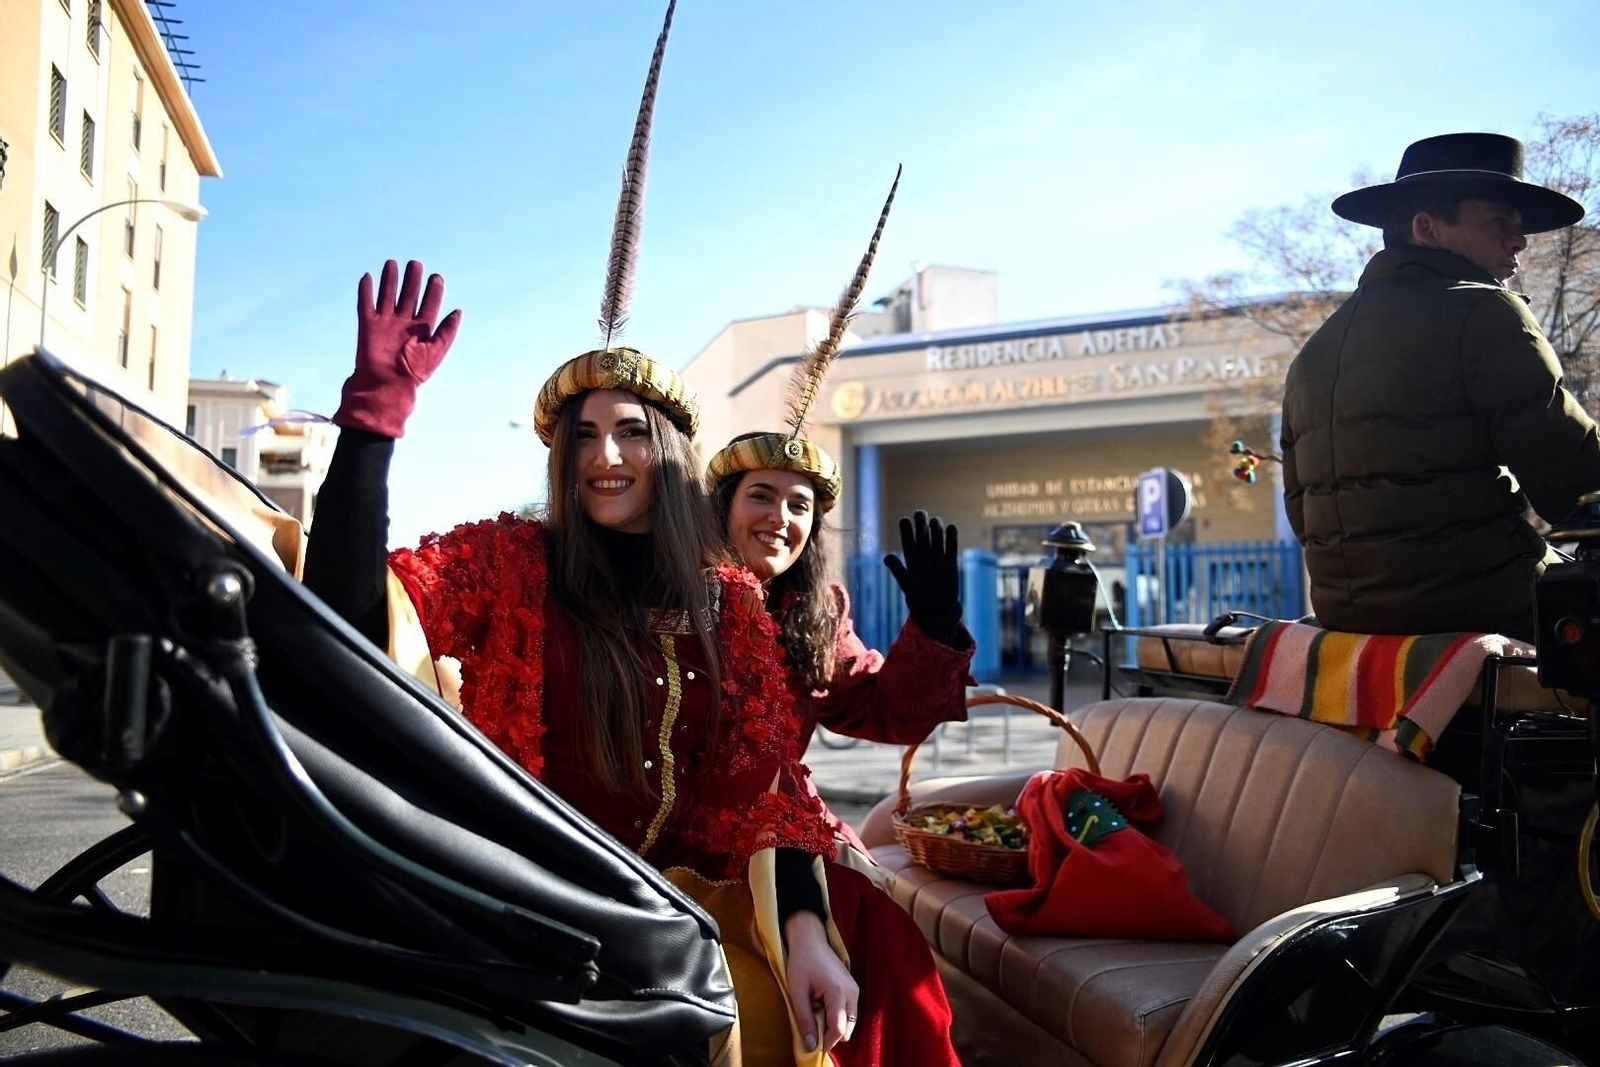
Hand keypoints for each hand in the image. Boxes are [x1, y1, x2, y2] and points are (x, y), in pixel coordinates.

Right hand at [333, 259, 461, 437]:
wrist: (386, 386)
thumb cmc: (413, 373)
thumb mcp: (436, 351)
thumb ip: (447, 331)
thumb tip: (459, 310)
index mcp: (422, 330)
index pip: (430, 305)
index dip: (434, 291)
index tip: (437, 277)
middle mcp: (404, 324)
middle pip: (409, 296)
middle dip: (412, 280)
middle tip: (416, 264)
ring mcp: (385, 324)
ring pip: (388, 296)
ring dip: (389, 280)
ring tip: (392, 263)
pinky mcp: (367, 326)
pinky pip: (366, 305)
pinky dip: (366, 291)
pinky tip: (368, 277)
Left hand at [783, 911, 857, 1052]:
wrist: (810, 939)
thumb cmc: (801, 962)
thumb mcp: (797, 992)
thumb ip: (804, 1019)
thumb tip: (810, 1045)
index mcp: (838, 993)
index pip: (839, 1030)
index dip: (826, 1042)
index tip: (813, 1045)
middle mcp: (852, 992)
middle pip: (848, 1029)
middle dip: (831, 1034)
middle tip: (813, 1026)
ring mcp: (855, 990)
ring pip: (851, 1023)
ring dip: (836, 1026)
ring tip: (817, 1014)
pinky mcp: (854, 988)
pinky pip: (850, 1012)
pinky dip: (839, 1017)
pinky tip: (823, 1007)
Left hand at [883, 510, 961, 638]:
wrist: (937, 609)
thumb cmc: (919, 598)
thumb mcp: (907, 584)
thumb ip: (898, 570)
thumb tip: (886, 557)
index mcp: (911, 560)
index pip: (908, 541)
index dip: (906, 530)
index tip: (904, 520)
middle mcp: (924, 556)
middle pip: (923, 535)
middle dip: (921, 524)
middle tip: (920, 513)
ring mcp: (938, 558)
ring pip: (937, 538)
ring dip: (936, 529)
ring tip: (935, 521)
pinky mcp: (950, 563)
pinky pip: (951, 547)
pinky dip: (951, 537)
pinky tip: (950, 528)